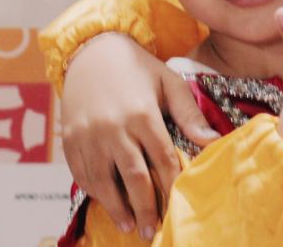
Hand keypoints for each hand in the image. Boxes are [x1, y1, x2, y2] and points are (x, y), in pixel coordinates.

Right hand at [61, 32, 220, 239]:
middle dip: (144, 207)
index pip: (162, 158)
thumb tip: (213, 142)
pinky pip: (81, 174)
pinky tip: (106, 204)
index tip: (178, 205)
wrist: (93, 52)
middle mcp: (113, 128)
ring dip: (116, 207)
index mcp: (142, 114)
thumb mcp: (170, 83)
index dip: (170, 185)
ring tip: (130, 226)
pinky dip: (94, 192)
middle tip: (153, 231)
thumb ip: (189, 114)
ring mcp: (88, 136)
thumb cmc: (139, 69)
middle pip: (132, 176)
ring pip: (103, 181)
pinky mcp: (69, 140)